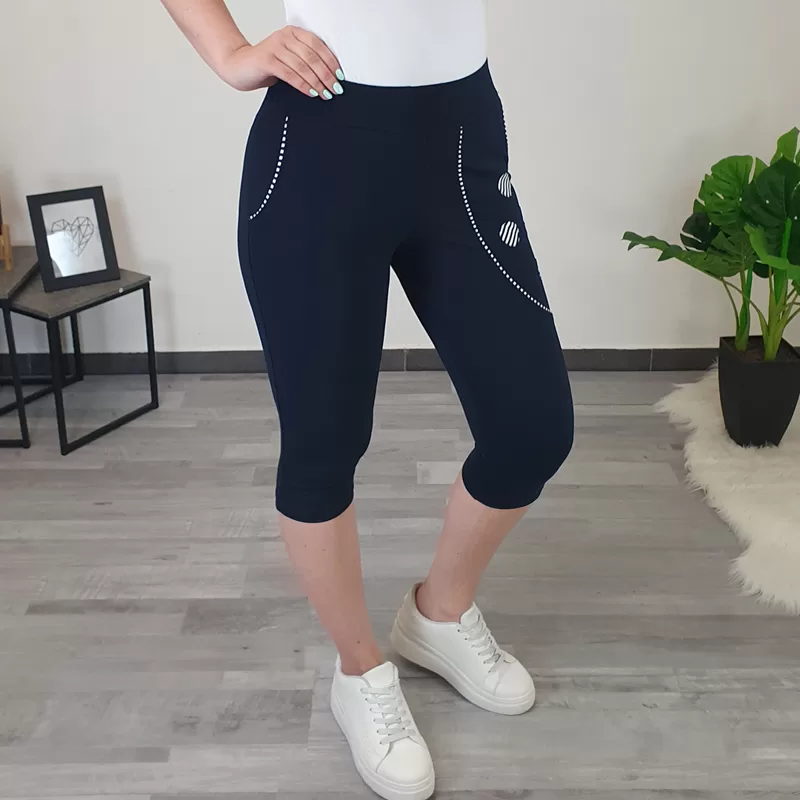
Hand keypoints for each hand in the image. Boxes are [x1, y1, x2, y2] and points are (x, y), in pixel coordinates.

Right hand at [221, 26, 343, 97]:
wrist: (238, 66)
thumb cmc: (266, 65)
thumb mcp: (289, 59)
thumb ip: (305, 62)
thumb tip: (329, 78)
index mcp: (293, 33)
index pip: (318, 45)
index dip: (331, 62)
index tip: (340, 76)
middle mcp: (285, 37)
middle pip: (312, 57)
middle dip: (327, 75)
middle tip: (336, 89)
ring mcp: (275, 47)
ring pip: (303, 66)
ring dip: (317, 83)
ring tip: (326, 94)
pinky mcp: (267, 60)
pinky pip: (290, 74)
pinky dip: (303, 85)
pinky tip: (311, 93)